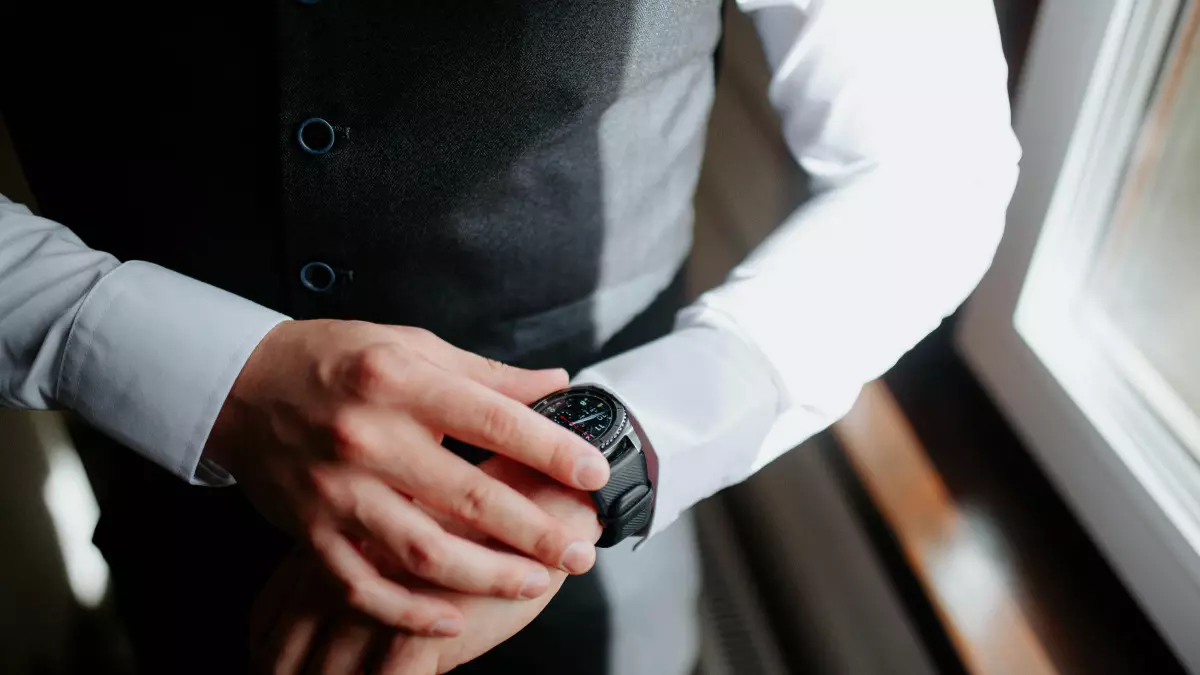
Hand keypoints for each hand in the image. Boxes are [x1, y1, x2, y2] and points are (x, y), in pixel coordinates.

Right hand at [204, 319, 609, 634]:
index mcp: (400, 381)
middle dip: (534, 530)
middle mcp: (369, 438)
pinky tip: (452, 617)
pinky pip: (364, 584)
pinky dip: (409, 608)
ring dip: (486, 576)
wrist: (243, 386)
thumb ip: (486, 374)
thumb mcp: (411, 346)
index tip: (593, 472)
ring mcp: (337, 491)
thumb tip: (555, 385)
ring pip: (422, 551)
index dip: (551, 449)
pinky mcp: (311, 531)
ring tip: (534, 582)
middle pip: (467, 496)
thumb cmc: (336, 361)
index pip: (493, 419)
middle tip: (579, 549)